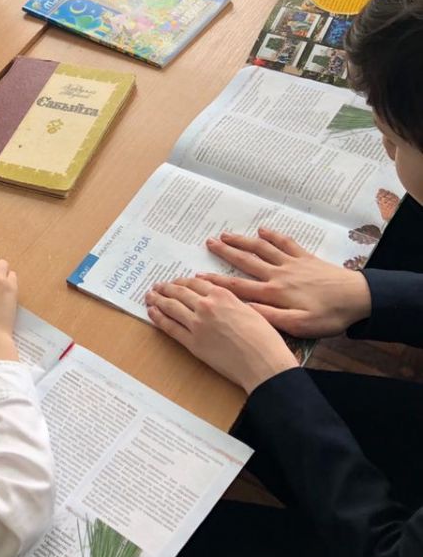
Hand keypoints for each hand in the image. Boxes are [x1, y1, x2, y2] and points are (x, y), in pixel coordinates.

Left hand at [146, 276, 298, 393]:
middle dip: (166, 288)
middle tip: (158, 286)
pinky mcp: (193, 343)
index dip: (182, 282)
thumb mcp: (250, 310)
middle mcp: (207, 306)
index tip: (176, 282)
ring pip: (171, 307)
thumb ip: (231, 302)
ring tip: (150, 296)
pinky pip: (170, 327)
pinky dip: (159, 318)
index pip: (195, 283)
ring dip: (158, 300)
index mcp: (222, 295)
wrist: (263, 362)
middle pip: (180, 292)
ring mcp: (197, 324)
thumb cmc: (264, 339)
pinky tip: (152, 313)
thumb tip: (220, 299)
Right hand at [201, 227, 371, 337]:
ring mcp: (292, 263)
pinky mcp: (306, 257)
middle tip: (208, 242)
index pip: (238, 286)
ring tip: (226, 234)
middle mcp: (278, 275)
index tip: (198, 276)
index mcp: (274, 293)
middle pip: (246, 261)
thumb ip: (269, 317)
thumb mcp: (299, 326)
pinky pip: (285, 243)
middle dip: (225, 252)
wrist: (358, 298)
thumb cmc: (329, 317)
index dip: (216, 281)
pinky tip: (263, 230)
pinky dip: (272, 235)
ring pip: (261, 248)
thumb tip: (243, 309)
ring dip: (243, 241)